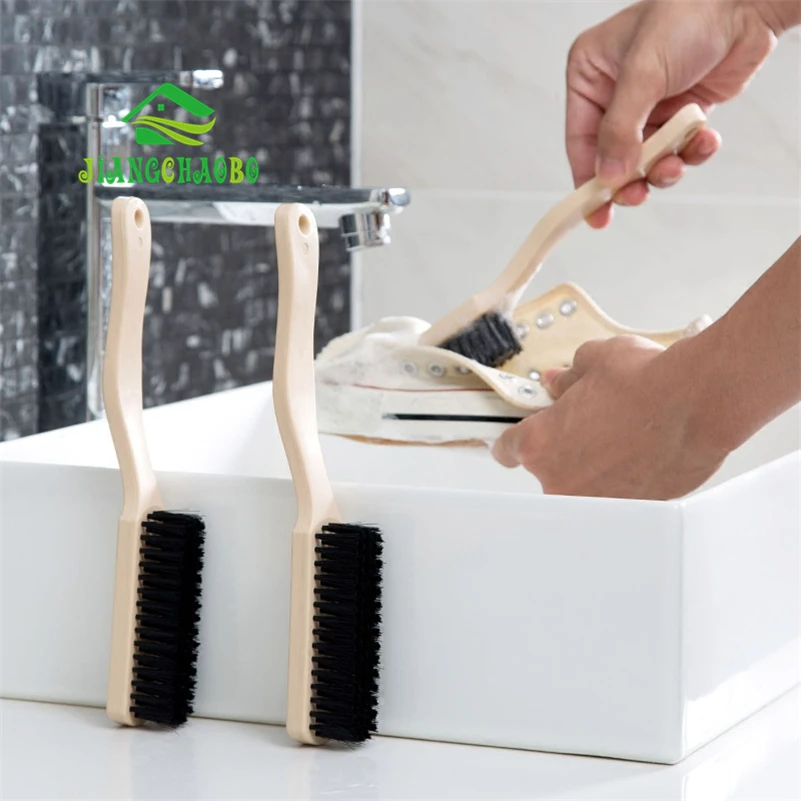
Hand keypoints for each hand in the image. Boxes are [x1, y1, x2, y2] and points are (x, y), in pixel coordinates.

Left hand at [491, 236, 800, 499]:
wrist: (697, 403)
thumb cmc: (645, 382)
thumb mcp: (593, 362)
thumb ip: (568, 379)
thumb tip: (560, 383)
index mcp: (540, 444)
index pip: (507, 451)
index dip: (516, 440)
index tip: (523, 436)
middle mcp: (562, 481)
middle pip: (548, 469)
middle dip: (565, 448)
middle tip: (592, 424)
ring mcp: (597, 500)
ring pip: (584, 485)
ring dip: (596, 466)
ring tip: (624, 437)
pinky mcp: (633, 509)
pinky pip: (618, 495)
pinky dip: (625, 479)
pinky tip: (643, 453)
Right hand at [566, 0, 785, 227]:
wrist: (745, 1)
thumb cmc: (687, 15)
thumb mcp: (642, 74)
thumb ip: (620, 130)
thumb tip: (609, 177)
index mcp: (590, 76)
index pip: (581, 140)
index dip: (587, 179)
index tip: (593, 212)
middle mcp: (615, 95)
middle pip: (612, 158)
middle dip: (629, 179)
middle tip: (638, 195)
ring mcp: (649, 106)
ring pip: (647, 160)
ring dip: (663, 169)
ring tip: (676, 165)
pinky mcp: (680, 113)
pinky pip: (679, 149)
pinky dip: (692, 152)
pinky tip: (704, 140)